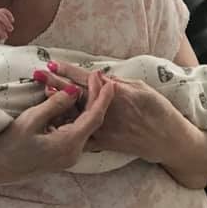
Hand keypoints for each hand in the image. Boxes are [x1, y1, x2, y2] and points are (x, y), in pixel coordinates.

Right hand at [0, 76, 111, 178]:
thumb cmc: (10, 144)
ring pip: (83, 125)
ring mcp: (69, 155)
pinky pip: (74, 131)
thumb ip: (56, 104)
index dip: (102, 97)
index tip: (106, 79)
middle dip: (95, 98)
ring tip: (82, 84)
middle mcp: (74, 152)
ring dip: (83, 105)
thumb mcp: (32, 119)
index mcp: (69, 144)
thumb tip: (74, 91)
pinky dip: (73, 115)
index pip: (94, 117)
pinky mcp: (62, 154)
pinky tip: (67, 102)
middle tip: (94, 76)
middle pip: (92, 121)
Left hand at [39, 61, 190, 165]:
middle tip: (38, 74)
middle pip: (77, 96)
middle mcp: (108, 113)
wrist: (168, 141)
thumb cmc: (159, 111)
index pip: (88, 81)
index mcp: (117, 96)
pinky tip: (53, 121)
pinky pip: (82, 134)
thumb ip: (119, 83)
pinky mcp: (105, 143)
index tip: (53, 64)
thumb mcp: (142, 90)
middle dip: (56, 84)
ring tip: (42, 92)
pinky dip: (68, 127)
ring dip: (58, 102)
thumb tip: (100, 76)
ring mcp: (105, 129)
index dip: (69, 72)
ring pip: (76, 114)